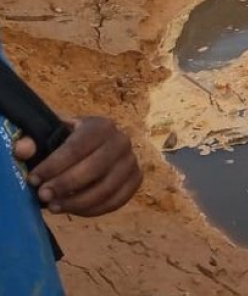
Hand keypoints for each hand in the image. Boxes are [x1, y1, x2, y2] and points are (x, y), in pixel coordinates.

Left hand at [16, 117, 141, 216]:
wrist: (92, 147)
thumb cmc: (67, 142)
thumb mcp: (49, 135)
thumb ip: (31, 141)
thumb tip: (22, 150)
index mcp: (100, 125)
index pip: (77, 147)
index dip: (53, 166)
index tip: (33, 180)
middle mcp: (122, 140)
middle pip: (95, 168)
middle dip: (66, 185)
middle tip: (43, 196)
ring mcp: (132, 161)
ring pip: (107, 188)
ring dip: (78, 202)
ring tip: (55, 207)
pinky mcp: (136, 179)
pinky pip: (117, 200)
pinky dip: (94, 210)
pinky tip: (74, 210)